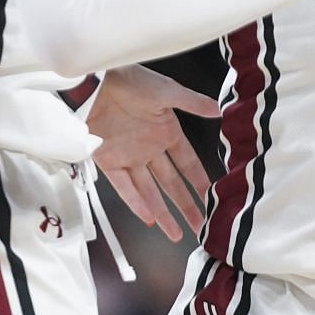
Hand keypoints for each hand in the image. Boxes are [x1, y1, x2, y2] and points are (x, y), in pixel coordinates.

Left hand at [88, 66, 220, 242]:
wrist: (94, 82)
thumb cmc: (131, 81)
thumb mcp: (168, 91)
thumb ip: (193, 104)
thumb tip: (220, 111)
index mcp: (167, 131)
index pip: (188, 163)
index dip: (200, 181)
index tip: (213, 198)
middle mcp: (150, 148)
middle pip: (172, 183)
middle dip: (187, 205)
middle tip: (201, 225)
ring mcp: (129, 157)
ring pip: (150, 191)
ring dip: (162, 212)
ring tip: (176, 234)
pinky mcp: (108, 161)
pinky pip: (124, 187)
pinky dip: (136, 203)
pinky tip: (149, 218)